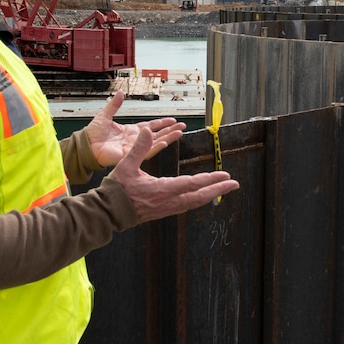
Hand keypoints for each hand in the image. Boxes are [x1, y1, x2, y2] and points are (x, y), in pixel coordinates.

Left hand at [86, 90, 186, 166]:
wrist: (86, 145)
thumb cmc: (93, 134)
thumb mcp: (105, 115)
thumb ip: (115, 105)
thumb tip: (121, 92)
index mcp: (131, 131)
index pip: (151, 126)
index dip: (162, 123)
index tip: (172, 120)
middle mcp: (135, 140)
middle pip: (157, 134)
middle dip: (170, 130)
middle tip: (182, 126)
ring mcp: (134, 148)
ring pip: (155, 142)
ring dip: (168, 137)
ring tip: (179, 133)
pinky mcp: (131, 155)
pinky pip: (146, 151)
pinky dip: (156, 147)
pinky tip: (166, 142)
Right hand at [109, 127, 239, 221]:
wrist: (109, 213)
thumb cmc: (117, 189)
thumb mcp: (126, 165)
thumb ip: (138, 148)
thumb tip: (146, 130)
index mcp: (161, 189)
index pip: (191, 184)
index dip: (209, 180)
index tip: (224, 175)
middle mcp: (168, 201)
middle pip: (199, 197)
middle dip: (218, 189)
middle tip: (234, 184)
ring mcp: (167, 208)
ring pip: (194, 203)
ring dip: (211, 194)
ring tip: (224, 188)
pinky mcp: (164, 211)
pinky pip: (187, 205)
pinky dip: (199, 199)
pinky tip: (204, 196)